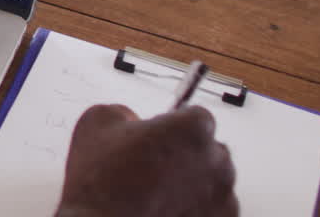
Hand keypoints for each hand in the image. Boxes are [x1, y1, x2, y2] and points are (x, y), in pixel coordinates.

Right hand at [55, 104, 237, 216]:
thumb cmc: (101, 183)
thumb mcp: (97, 122)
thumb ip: (124, 112)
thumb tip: (130, 120)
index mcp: (191, 129)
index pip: (197, 115)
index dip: (176, 124)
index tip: (163, 133)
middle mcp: (215, 159)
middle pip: (209, 148)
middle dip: (186, 154)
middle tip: (153, 164)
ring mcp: (222, 195)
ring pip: (212, 180)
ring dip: (192, 183)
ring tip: (156, 192)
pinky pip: (213, 209)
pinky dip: (195, 209)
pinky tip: (165, 208)